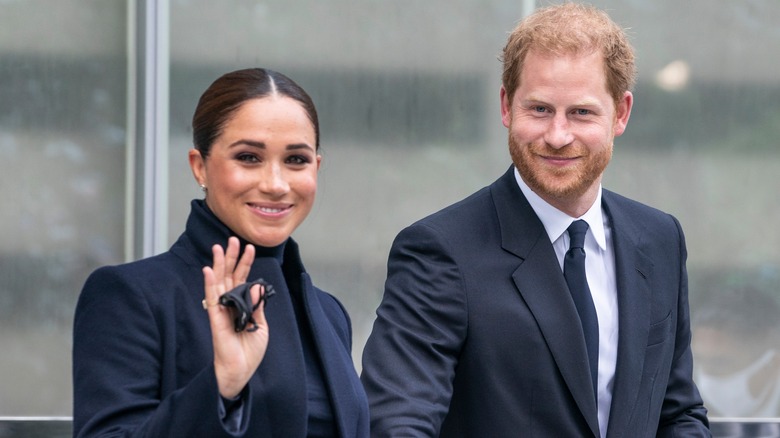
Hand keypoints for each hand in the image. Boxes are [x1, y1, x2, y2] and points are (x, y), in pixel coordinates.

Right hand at [202, 236, 268, 398]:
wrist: (241, 370)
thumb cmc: (250, 350)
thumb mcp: (261, 325)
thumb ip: (258, 305)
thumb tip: (256, 285)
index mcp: (241, 304)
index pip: (242, 278)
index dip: (246, 263)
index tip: (249, 247)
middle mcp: (230, 304)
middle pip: (229, 275)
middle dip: (231, 257)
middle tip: (232, 239)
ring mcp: (221, 310)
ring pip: (219, 282)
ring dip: (219, 264)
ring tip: (219, 247)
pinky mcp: (215, 318)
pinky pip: (212, 298)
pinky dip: (209, 284)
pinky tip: (208, 270)